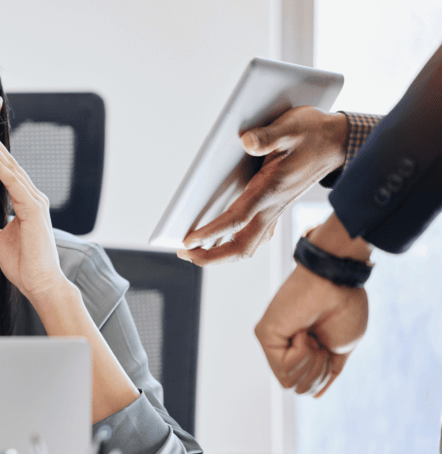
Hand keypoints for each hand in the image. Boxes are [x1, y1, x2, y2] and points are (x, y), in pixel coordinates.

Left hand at [0, 118, 65, 300]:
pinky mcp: (35, 211)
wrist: (40, 284)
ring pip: (12, 169)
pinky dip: (2, 171)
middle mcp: (32, 198)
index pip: (6, 171)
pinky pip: (16, 186)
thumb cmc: (23, 264)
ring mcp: (36, 203)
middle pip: (9, 164)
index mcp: (25, 202)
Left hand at [178, 106, 349, 265]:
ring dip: (221, 255)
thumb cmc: (313, 134)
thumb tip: (247, 142)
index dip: (211, 232)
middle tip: (185, 253)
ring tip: (195, 253)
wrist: (337, 142)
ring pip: (248, 246)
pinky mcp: (276, 209)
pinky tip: (219, 242)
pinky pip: (254, 237)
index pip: (237, 219)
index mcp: (272, 189)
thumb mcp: (291, 128)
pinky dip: (234, 245)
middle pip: (241, 246)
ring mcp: (275, 211)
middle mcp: (273, 207)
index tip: (188, 241)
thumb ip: (268, 137)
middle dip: (212, 256)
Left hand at [255, 265, 366, 396]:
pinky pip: (283, 367)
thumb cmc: (345, 310)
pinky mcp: (264, 335)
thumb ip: (325, 373)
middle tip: (321, 341)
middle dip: (318, 371)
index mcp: (304, 351)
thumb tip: (312, 395)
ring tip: (313, 335)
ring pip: (289, 382)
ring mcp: (274, 341)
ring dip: (311, 361)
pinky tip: (303, 331)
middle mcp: (285, 348)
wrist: (339, 285)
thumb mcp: (340, 350)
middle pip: (298, 388)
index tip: (329, 348)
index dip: (324, 374)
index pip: (307, 386)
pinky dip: (301, 352)